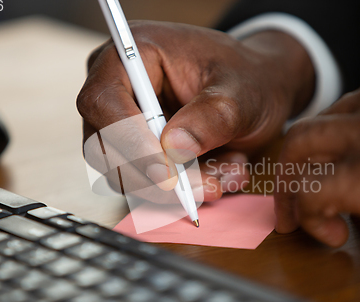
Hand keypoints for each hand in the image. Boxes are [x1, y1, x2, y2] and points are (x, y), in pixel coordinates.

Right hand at [77, 21, 313, 200]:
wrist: (256, 90)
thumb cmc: (245, 78)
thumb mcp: (241, 91)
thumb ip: (211, 116)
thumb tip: (174, 148)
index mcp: (133, 52)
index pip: (105, 100)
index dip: (129, 140)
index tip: (165, 173)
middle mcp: (118, 88)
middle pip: (103, 144)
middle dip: (154, 177)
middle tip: (206, 188)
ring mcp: (121, 123)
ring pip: (122, 173)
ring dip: (173, 188)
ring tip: (226, 174)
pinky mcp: (134, 151)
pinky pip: (142, 184)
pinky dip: (180, 191)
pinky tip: (219, 173)